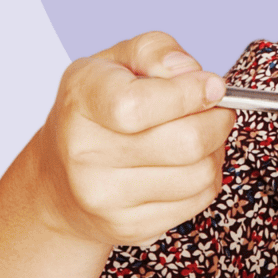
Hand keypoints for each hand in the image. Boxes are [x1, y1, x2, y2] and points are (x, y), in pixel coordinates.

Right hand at [18, 31, 236, 248]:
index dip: (189, 94)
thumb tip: (192, 74)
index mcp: (81, 100)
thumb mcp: (117, 61)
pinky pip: (198, 200)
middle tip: (216, 109)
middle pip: (185, 143)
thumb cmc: (97, 110)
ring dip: (215, 150)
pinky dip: (206, 178)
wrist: (60, 180)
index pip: (138, 105)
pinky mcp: (129, 227)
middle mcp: (85, 153)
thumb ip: (156, 50)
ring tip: (199, 135)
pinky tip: (187, 164)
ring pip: (201, 174)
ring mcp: (105, 197)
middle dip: (218, 120)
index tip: (211, 85)